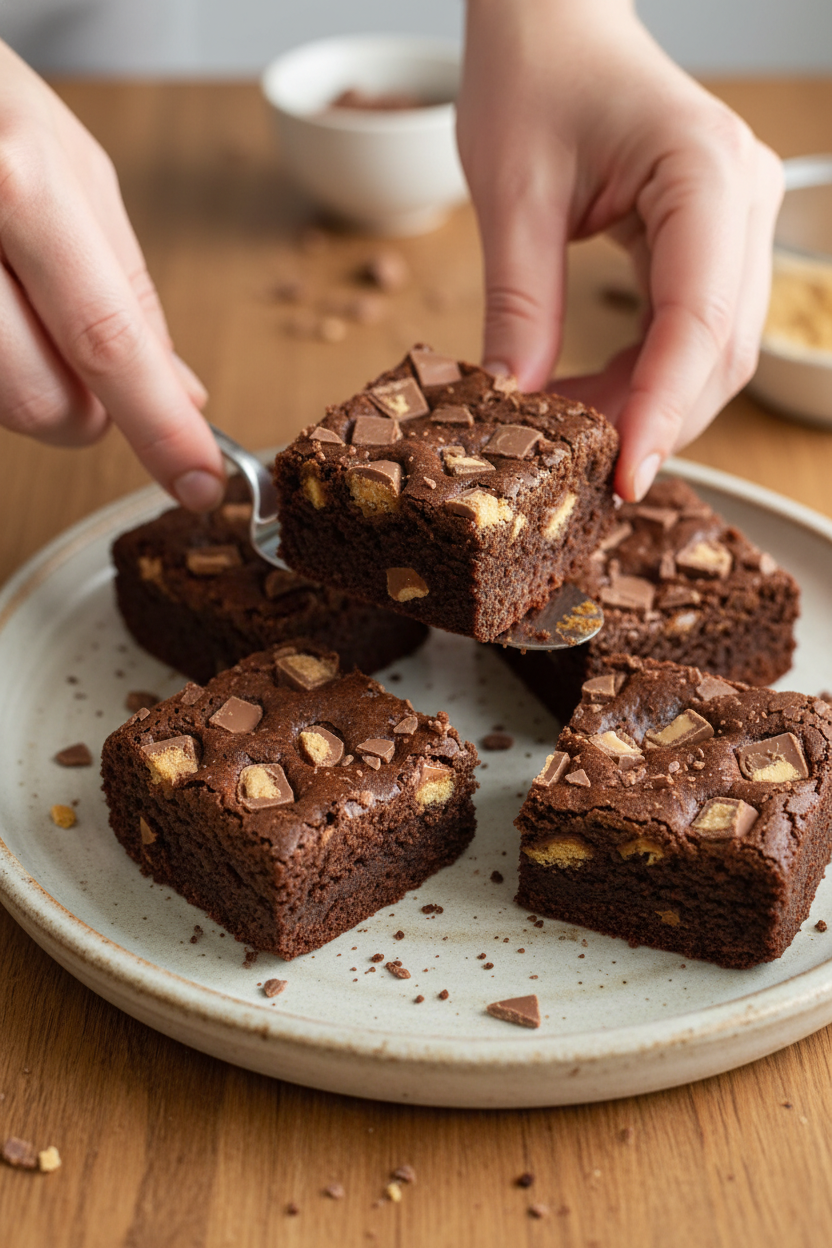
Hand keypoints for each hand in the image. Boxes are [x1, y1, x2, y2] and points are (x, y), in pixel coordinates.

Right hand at [0, 42, 223, 508]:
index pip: (107, 342)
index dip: (161, 427)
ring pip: (2, 405)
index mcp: (19, 185)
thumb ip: (127, 291)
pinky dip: (1, 366)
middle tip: (89, 371)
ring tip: (22, 309)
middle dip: (86, 414)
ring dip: (32, 385)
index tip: (199, 480)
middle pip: (44, 402)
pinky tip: (1, 311)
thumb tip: (181, 395)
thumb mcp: (69, 170)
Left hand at [457, 0, 783, 499]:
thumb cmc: (532, 74)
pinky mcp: (713, 242)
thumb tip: (515, 402)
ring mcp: (737, 222)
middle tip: (576, 469)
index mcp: (704, 172)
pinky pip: (693, 333)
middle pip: (720, 350)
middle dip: (651, 419)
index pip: (698, 320)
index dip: (660, 409)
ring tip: (572, 436)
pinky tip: (590, 398)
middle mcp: (742, 199)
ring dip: (647, 406)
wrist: (554, 21)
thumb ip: (519, 301)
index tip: (622, 476)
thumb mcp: (510, 191)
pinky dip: (645, 378)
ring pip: (715, 353)